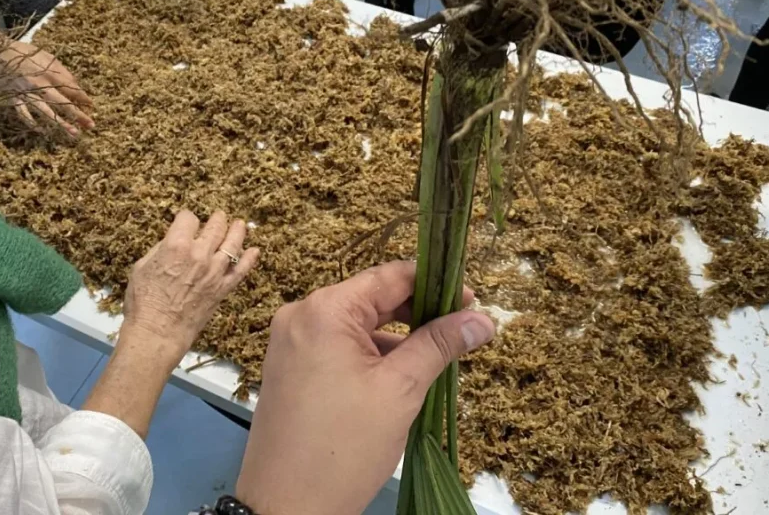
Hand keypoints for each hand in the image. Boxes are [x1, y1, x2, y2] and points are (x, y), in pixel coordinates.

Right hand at [0, 40, 93, 135]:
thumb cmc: (24, 53)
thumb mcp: (47, 56)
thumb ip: (62, 70)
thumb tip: (75, 85)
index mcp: (50, 73)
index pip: (71, 89)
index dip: (83, 98)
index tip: (91, 106)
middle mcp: (40, 85)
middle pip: (63, 102)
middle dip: (78, 115)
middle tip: (91, 125)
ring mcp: (26, 93)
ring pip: (46, 111)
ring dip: (61, 123)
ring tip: (74, 133)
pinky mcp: (13, 98)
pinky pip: (24, 114)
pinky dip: (32, 123)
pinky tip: (42, 131)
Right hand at [122, 210, 258, 363]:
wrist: (158, 332)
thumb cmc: (143, 302)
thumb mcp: (141, 268)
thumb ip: (160, 250)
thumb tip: (172, 242)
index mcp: (176, 245)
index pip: (188, 218)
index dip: (186, 217)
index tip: (185, 221)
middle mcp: (200, 254)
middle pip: (215, 227)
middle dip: (217, 219)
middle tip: (219, 216)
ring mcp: (215, 271)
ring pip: (232, 243)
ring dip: (237, 231)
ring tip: (239, 224)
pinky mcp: (223, 288)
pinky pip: (241, 270)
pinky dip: (249, 259)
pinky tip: (254, 251)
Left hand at [235, 262, 495, 514]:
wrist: (285, 508)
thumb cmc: (344, 447)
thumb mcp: (401, 390)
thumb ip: (439, 345)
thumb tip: (482, 319)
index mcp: (324, 310)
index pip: (388, 277)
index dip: (433, 282)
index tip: (471, 297)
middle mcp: (301, 315)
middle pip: (372, 298)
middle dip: (417, 312)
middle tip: (461, 329)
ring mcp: (291, 341)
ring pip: (356, 325)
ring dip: (396, 336)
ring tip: (437, 356)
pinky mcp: (290, 367)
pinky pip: (338, 346)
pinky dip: (371, 355)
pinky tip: (400, 376)